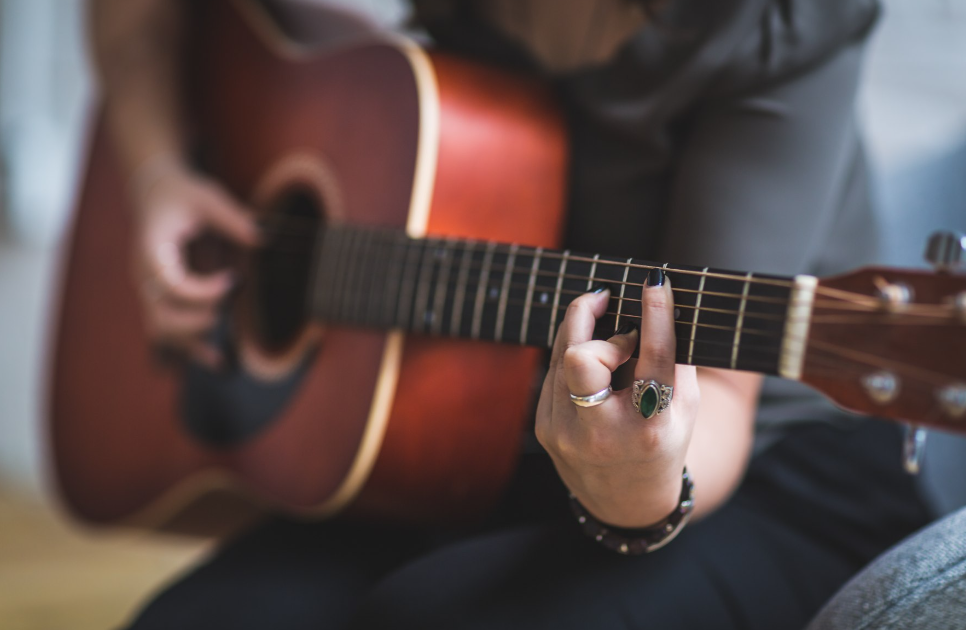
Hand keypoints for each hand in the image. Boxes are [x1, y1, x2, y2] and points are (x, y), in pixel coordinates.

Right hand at [131, 157, 259, 367]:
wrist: (154, 194)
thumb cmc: (183, 195)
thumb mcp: (208, 197)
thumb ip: (233, 218)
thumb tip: (261, 238)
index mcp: (152, 249)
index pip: (170, 283)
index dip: (203, 291)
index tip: (235, 281)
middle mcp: (145, 274)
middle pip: (160, 315)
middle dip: (195, 322)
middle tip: (227, 311)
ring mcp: (150, 289)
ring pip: (160, 330)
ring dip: (191, 345)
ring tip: (224, 359)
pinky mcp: (160, 298)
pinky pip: (167, 332)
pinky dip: (190, 348)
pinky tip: (220, 361)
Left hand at [535, 270, 699, 527]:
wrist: (625, 500)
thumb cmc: (663, 440)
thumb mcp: (684, 408)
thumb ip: (674, 358)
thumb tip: (658, 301)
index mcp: (650, 428)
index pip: (653, 360)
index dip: (655, 316)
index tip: (654, 282)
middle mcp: (604, 433)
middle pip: (581, 357)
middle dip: (591, 320)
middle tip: (609, 301)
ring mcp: (566, 432)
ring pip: (560, 353)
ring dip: (583, 331)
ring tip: (606, 329)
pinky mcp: (544, 426)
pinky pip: (552, 370)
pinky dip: (572, 355)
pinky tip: (591, 360)